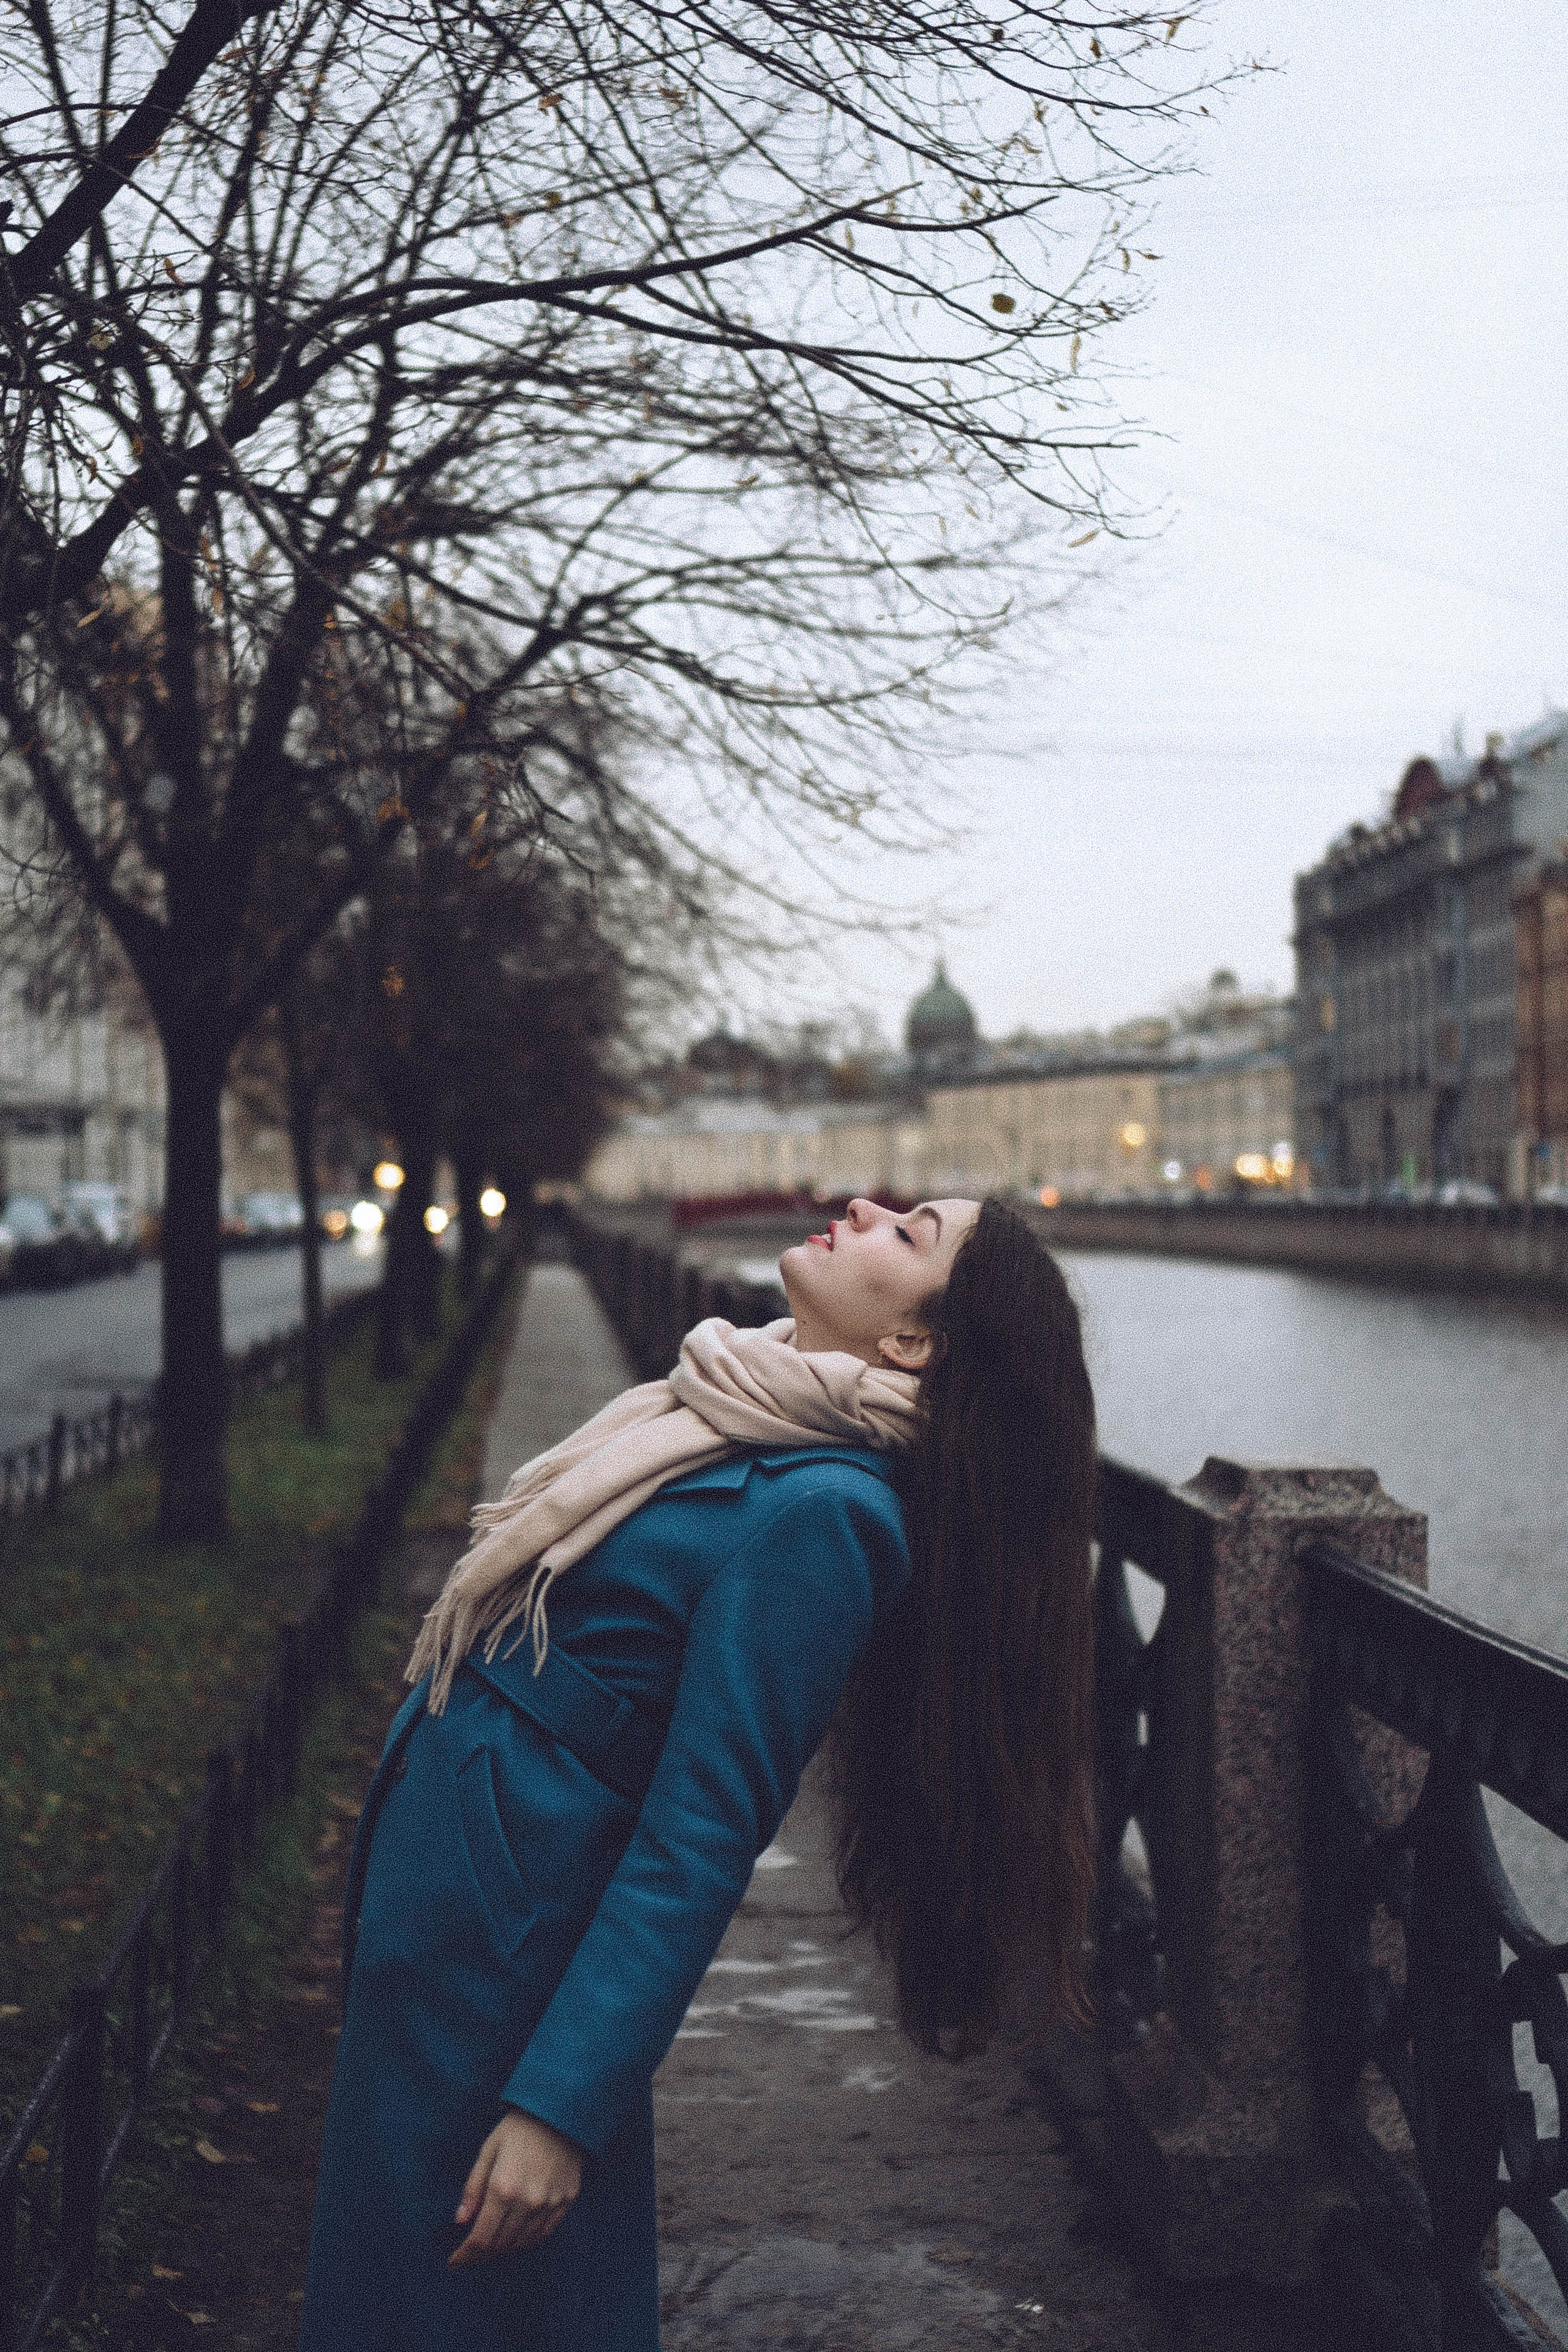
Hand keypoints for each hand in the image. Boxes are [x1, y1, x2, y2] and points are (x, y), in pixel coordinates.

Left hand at [448, 2108, 581, 2266]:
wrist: (560, 2111)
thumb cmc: (519, 2129)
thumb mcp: (489, 2151)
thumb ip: (473, 2188)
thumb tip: (460, 2221)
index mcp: (503, 2189)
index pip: (480, 2239)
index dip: (465, 2256)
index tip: (454, 2262)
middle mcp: (527, 2202)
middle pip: (500, 2245)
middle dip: (481, 2254)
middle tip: (470, 2253)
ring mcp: (549, 2204)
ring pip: (522, 2243)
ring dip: (504, 2247)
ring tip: (493, 2242)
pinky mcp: (566, 2201)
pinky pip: (544, 2233)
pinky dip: (528, 2239)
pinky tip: (518, 2234)